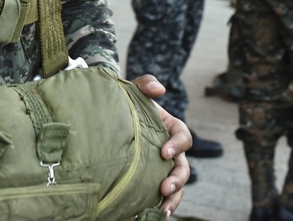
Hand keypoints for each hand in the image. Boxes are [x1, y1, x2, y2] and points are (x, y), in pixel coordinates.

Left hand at [132, 74, 190, 215]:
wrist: (109, 118)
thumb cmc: (125, 103)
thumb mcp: (133, 89)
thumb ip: (145, 84)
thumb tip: (159, 90)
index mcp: (170, 129)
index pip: (183, 137)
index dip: (178, 145)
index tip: (164, 152)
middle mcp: (169, 150)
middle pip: (183, 168)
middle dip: (177, 180)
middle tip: (164, 188)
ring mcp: (160, 167)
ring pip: (175, 187)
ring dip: (172, 199)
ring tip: (162, 209)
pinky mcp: (148, 179)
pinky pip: (158, 196)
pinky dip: (158, 207)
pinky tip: (150, 214)